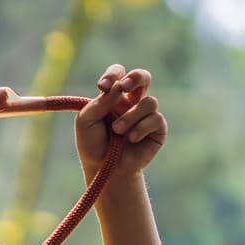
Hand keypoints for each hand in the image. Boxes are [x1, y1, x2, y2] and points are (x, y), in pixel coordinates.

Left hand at [75, 64, 166, 181]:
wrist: (105, 169)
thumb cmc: (93, 144)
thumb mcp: (86, 121)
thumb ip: (99, 103)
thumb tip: (119, 87)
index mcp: (114, 96)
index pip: (118, 74)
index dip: (113, 74)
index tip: (103, 86)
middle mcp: (132, 102)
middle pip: (143, 77)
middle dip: (137, 77)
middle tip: (125, 86)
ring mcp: (146, 115)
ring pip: (149, 102)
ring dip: (131, 116)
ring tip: (117, 131)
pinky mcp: (158, 130)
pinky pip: (156, 119)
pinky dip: (141, 128)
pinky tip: (131, 139)